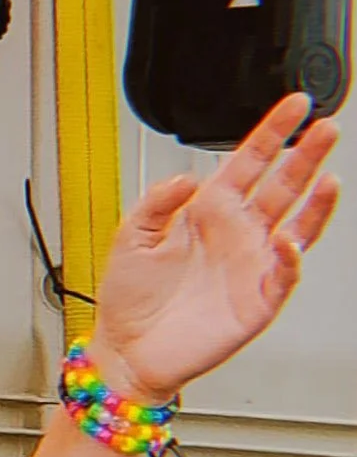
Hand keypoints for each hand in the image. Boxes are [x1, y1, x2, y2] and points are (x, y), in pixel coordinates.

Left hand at [89, 94, 339, 400]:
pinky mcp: (258, 299)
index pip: (249, 161)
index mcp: (208, 210)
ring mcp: (250, 264)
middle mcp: (236, 233)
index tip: (294, 106)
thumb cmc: (129, 298)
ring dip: (315, 202)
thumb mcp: (130, 236)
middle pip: (282, 185)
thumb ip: (156, 201)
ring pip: (296, 224)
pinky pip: (284, 273)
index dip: (273, 132)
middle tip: (326, 128)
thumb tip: (186, 178)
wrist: (128, 350)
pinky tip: (288, 238)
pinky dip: (290, 256)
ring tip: (328, 175)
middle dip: (306, 155)